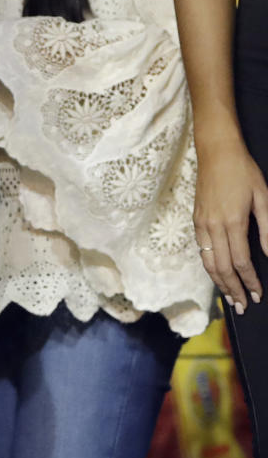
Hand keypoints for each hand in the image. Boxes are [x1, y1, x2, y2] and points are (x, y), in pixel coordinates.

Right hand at [193, 138, 267, 309]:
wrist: (216, 151)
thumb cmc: (243, 171)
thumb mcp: (263, 198)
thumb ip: (267, 229)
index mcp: (232, 222)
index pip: (242, 262)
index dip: (250, 282)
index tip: (258, 295)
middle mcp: (213, 226)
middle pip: (222, 268)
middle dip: (233, 290)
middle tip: (243, 307)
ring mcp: (201, 223)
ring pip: (208, 262)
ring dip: (219, 283)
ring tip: (229, 298)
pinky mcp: (196, 219)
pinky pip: (201, 250)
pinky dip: (209, 266)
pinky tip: (217, 274)